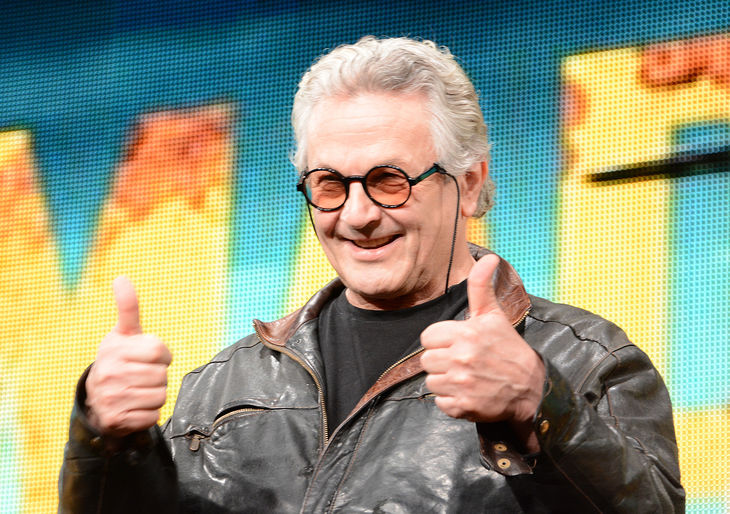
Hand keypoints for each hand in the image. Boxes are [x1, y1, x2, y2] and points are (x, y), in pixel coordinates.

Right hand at [85, 277, 171, 437]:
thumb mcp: (123, 333)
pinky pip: (153, 415)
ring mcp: (111, 398)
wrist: (97, 399)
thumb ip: (128, 307)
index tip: (151, 357)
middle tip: (142, 375)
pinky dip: (149, 412)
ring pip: (160, 395)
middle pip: (162, 375)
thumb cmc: (118, 360)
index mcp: (114, 349)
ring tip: (138, 390)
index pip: (159, 351)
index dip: (162, 355)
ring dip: (155, 394)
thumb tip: (121, 278)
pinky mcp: (117, 420)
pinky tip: (135, 406)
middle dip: (158, 376)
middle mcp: (110, 373)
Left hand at [420, 254, 544, 449]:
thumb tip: (488, 257)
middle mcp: (461, 358)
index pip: (427, 337)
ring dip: (445, 382)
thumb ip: (481, 286)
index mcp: (465, 334)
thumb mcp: (494, 315)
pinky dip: (451, 401)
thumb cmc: (508, 349)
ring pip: (431, 381)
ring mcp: (461, 384)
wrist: (531, 388)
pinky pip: (440, 403)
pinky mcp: (462, 406)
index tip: (457, 344)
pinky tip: (468, 393)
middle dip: (442, 361)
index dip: (440, 341)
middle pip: (427, 360)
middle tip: (464, 362)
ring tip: (466, 377)